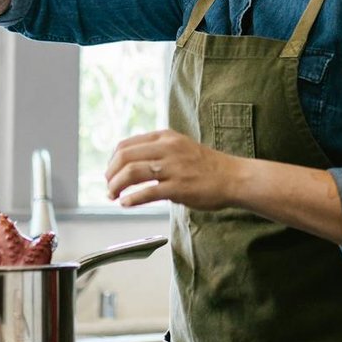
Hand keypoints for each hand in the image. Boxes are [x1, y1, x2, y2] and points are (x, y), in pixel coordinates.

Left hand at [106, 129, 243, 209]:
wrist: (233, 177)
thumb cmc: (207, 166)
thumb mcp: (180, 147)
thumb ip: (157, 151)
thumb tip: (130, 163)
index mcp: (165, 137)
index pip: (126, 145)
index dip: (112, 161)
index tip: (110, 173)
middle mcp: (167, 149)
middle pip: (125, 157)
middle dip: (110, 174)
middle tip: (108, 187)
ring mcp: (173, 168)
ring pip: (132, 173)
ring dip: (116, 186)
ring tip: (113, 196)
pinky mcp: (179, 187)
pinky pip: (147, 192)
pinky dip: (132, 199)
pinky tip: (126, 204)